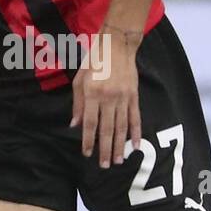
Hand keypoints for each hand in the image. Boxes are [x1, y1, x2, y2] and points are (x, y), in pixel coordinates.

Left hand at [70, 32, 142, 167]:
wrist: (117, 45)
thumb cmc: (94, 61)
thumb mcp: (80, 80)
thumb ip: (77, 104)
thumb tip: (75, 125)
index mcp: (93, 94)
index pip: (90, 123)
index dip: (88, 140)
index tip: (87, 153)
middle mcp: (108, 98)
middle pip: (106, 129)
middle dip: (105, 149)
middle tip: (105, 165)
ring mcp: (123, 97)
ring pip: (121, 126)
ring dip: (119, 145)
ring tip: (119, 160)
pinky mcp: (134, 96)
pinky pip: (135, 118)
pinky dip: (135, 132)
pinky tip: (134, 145)